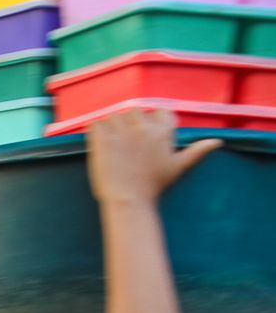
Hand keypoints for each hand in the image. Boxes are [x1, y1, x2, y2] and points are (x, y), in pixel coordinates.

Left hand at [87, 109, 221, 207]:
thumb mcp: (178, 167)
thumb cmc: (153, 186)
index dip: (150, 122)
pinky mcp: (102, 139)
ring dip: (111, 128)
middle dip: (129, 124)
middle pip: (135, 111)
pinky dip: (95, 132)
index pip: (159, 111)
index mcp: (163, 131)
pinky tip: (99, 146)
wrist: (128, 201)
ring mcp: (122, 132)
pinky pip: (95, 124)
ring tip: (113, 148)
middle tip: (126, 145)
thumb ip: (196, 151)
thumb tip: (218, 142)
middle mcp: (143, 127)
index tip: (144, 138)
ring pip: (114, 116)